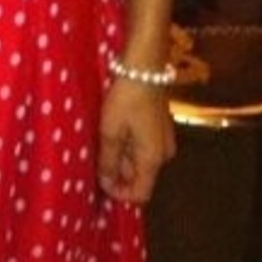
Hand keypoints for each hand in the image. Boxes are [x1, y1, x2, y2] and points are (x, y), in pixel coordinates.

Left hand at [97, 79, 175, 204]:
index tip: (99, 183)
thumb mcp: (110, 131)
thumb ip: (108, 161)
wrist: (144, 67)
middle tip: (97, 154)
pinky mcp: (160, 127)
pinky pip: (143, 145)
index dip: (119, 194)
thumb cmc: (126, 99)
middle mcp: (164, 154)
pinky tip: (114, 127)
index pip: (140, 194)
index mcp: (153, 159)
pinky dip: (128, 143)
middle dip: (117, 171)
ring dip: (121, 155)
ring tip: (103, 137)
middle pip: (139, 177)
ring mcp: (164, 140)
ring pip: (140, 160)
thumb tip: (106, 184)